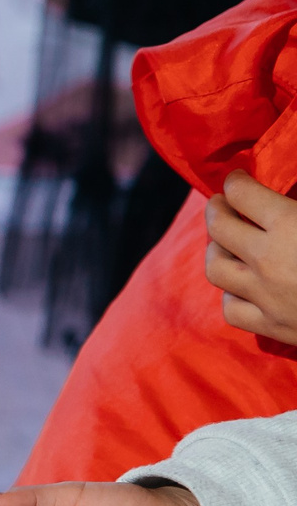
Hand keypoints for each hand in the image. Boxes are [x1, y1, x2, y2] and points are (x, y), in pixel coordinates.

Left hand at [208, 170, 296, 343]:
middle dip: (217, 209)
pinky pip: (231, 309)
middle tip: (222, 204)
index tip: (238, 180)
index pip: (241, 194)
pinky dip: (231, 294)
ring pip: (216, 268)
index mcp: (288, 225)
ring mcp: (266, 295)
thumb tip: (293, 198)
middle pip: (219, 228)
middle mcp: (268, 259)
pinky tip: (241, 285)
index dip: (236, 182)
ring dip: (215, 250)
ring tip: (223, 242)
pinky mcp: (272, 326)